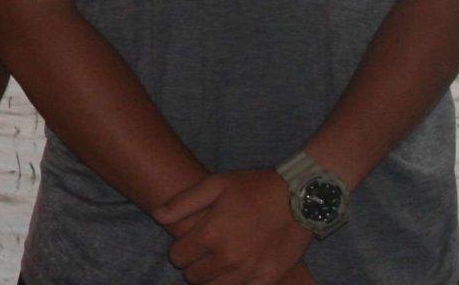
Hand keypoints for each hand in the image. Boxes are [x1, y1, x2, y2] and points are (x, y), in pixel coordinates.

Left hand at [155, 168, 310, 284]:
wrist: (300, 197)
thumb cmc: (255, 187)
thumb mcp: (216, 184)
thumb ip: (183, 202)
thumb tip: (158, 216)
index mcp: (212, 233)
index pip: (178, 257)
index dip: (180, 249)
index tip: (190, 242)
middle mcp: (228, 256)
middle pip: (193, 277)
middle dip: (194, 264)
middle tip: (206, 251)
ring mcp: (249, 271)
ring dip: (212, 278)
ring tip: (220, 261)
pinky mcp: (267, 279)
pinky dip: (236, 283)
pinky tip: (239, 270)